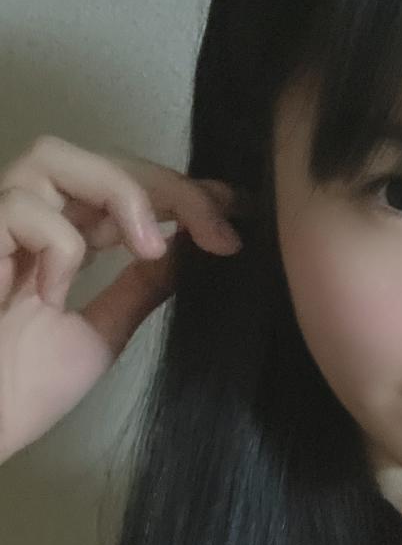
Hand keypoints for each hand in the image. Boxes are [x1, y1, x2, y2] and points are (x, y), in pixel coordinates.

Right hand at [0, 134, 244, 463]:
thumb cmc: (23, 389)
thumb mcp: (102, 332)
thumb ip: (140, 287)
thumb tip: (191, 251)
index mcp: (61, 240)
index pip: (128, 189)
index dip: (182, 192)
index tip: (237, 209)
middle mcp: (29, 220)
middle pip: (101, 159)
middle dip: (168, 187)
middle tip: (216, 229)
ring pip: (56, 155)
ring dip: (119, 193)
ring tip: (150, 246)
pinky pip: (22, 208)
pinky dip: (57, 245)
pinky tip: (54, 295)